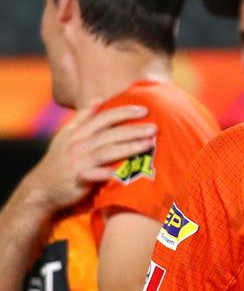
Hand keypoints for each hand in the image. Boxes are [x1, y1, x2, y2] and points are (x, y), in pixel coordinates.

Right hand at [20, 105, 156, 212]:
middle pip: (110, 133)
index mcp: (78, 132)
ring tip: (149, 144)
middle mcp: (78, 144)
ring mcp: (77, 162)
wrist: (41, 189)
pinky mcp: (77, 180)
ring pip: (107, 151)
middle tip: (154, 127)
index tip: (144, 109)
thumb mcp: (65, 136)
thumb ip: (82, 119)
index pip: (104, 117)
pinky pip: (94, 175)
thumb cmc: (60, 161)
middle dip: (133, 129)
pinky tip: (123, 172)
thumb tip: (98, 101)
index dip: (124, 112)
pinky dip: (107, 173)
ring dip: (129, 147)